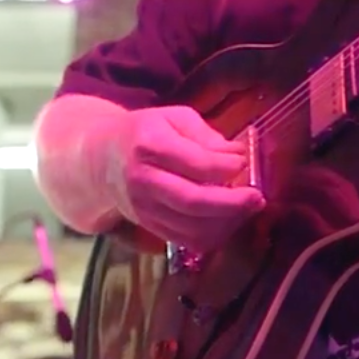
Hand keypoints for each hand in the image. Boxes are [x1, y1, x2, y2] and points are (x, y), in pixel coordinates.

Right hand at [100, 105, 264, 248]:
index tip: (243, 161)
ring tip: (245, 207)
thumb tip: (236, 154)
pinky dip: (213, 234)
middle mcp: (143, 180)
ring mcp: (144, 208)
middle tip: (256, 197)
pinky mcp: (149, 226)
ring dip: (226, 222)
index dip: (227, 166)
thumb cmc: (144, 132)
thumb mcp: (173, 118)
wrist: (102, 160)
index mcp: (149, 145)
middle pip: (193, 202)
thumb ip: (205, 135)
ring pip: (192, 228)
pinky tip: (226, 219)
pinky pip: (187, 240)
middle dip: (233, 203)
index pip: (196, 163)